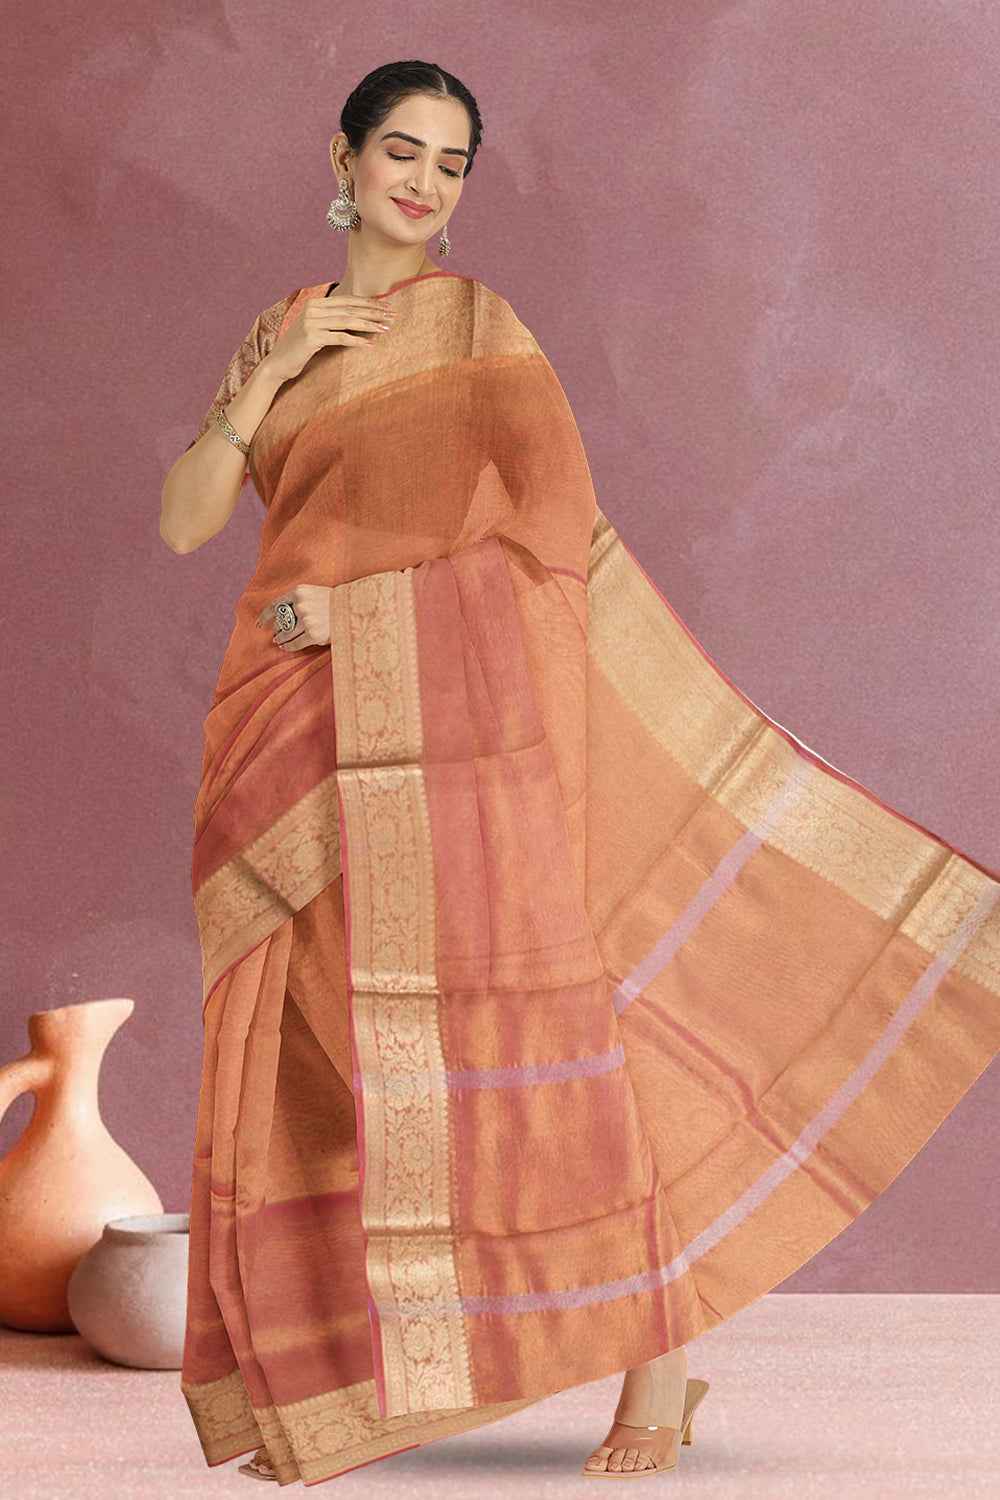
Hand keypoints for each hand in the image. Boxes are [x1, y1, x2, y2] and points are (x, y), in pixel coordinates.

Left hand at [255, 585, 333, 649]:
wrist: (355, 608)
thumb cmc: (334, 602)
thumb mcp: (314, 593)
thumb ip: (298, 601)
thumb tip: (281, 618)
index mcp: (299, 592)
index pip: (276, 604)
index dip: (265, 616)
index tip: (259, 624)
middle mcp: (301, 605)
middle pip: (281, 621)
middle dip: (277, 629)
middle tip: (275, 635)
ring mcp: (307, 620)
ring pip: (286, 633)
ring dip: (281, 639)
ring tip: (279, 642)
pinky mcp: (313, 634)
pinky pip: (296, 643)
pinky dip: (289, 647)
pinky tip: (286, 648)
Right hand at [260, 289, 396, 384]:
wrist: (277, 365)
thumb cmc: (299, 350)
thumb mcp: (315, 330)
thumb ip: (330, 320)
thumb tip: (358, 319)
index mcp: (315, 303)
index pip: (347, 300)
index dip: (369, 302)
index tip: (386, 306)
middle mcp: (313, 309)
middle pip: (350, 308)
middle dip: (373, 311)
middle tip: (392, 315)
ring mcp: (311, 322)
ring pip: (347, 321)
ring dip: (369, 325)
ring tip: (385, 329)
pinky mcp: (312, 338)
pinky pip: (340, 338)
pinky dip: (356, 341)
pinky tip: (370, 344)